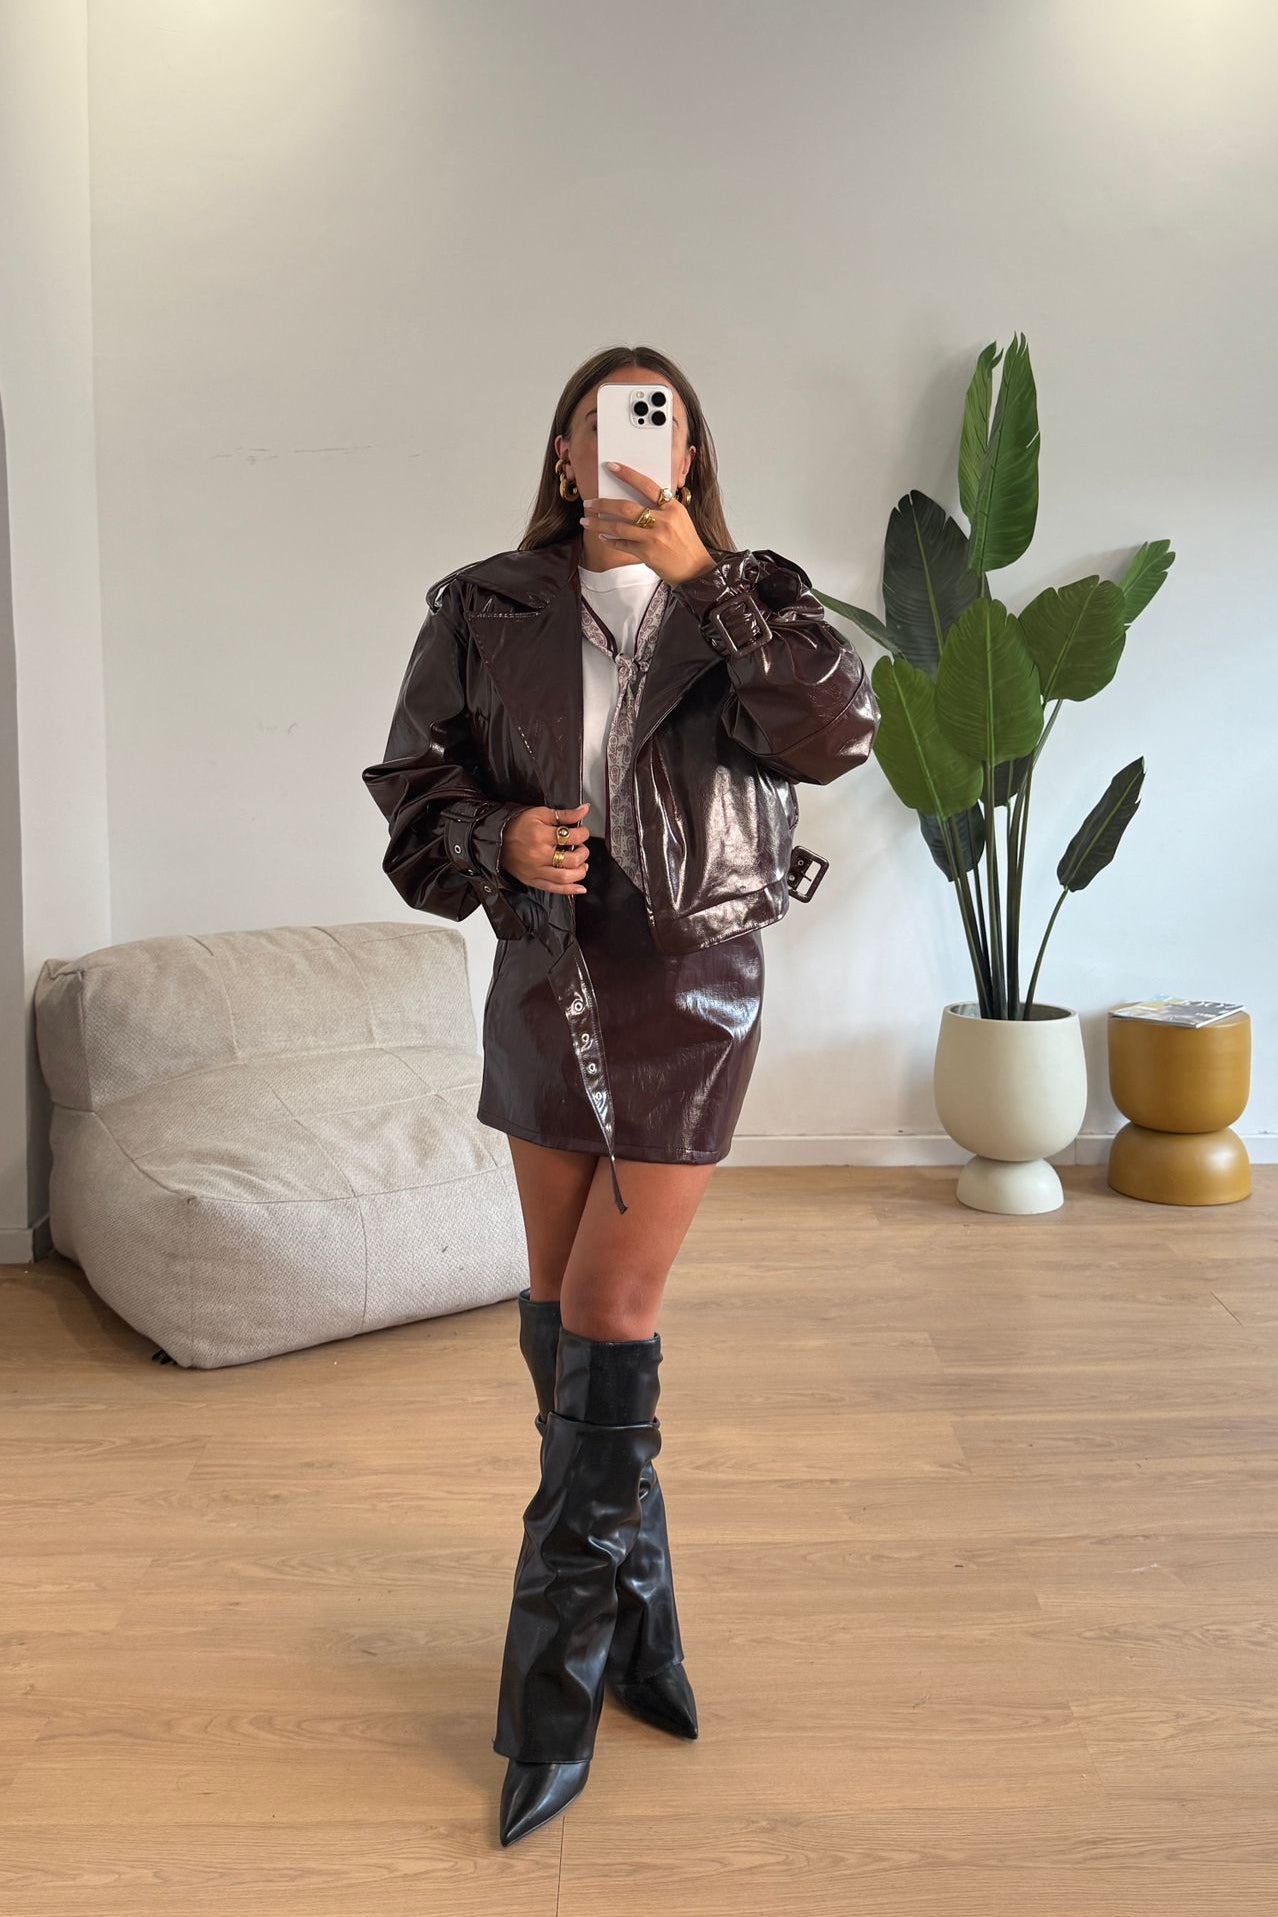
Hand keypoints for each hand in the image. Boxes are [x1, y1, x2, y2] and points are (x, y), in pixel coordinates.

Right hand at [499, 802, 591, 893]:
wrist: (496, 839)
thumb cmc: (518, 825)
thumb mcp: (541, 814)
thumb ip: (565, 814)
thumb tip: (584, 810)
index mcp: (541, 835)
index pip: (572, 837)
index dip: (583, 834)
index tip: (582, 832)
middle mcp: (539, 855)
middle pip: (572, 860)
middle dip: (583, 853)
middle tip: (581, 848)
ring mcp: (536, 870)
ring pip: (565, 877)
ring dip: (579, 872)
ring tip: (581, 864)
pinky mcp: (533, 880)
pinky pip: (554, 889)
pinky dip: (569, 890)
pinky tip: (579, 887)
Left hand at [581, 463, 717, 587]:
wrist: (695, 569)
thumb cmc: (685, 542)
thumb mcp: (679, 518)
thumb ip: (661, 507)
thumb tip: (635, 498)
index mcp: (672, 507)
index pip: (647, 485)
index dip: (628, 474)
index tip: (611, 466)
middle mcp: (663, 520)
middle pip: (626, 507)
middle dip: (603, 504)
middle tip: (589, 502)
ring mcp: (654, 538)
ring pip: (619, 527)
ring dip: (599, 523)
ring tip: (586, 521)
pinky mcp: (647, 553)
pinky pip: (623, 544)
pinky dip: (611, 540)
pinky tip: (603, 536)